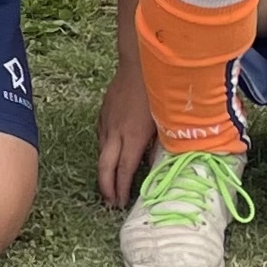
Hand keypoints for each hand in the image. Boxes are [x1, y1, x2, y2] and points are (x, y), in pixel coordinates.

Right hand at [96, 56, 157, 206]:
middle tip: (110, 202)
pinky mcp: (104, 111)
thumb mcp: (165, 121)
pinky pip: (101, 135)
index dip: (122, 189)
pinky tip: (109, 151)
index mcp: (134, 137)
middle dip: (106, 187)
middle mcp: (117, 133)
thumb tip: (158, 163)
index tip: (121, 204)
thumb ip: (161, 144)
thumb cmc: (158, 91)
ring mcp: (108, 121)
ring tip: (109, 182)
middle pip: (105, 166)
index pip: (125, 170)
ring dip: (104, 169)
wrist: (139, 63)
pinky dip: (104, 148)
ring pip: (101, 151)